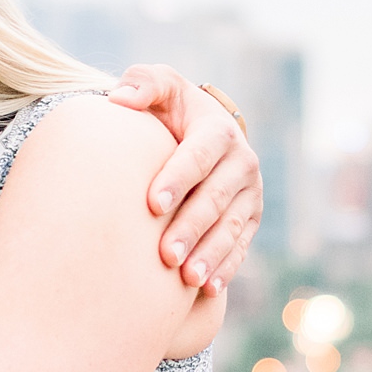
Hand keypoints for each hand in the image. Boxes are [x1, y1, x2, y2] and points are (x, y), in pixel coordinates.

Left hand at [106, 65, 262, 295]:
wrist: (202, 134)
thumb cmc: (170, 112)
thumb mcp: (161, 88)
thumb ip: (142, 83)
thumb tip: (120, 98)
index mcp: (218, 130)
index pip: (198, 156)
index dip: (177, 179)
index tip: (152, 204)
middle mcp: (242, 162)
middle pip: (216, 199)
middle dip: (191, 228)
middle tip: (165, 255)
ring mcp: (250, 194)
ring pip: (230, 228)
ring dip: (209, 255)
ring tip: (186, 279)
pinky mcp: (251, 219)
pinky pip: (240, 246)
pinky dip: (225, 267)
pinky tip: (207, 288)